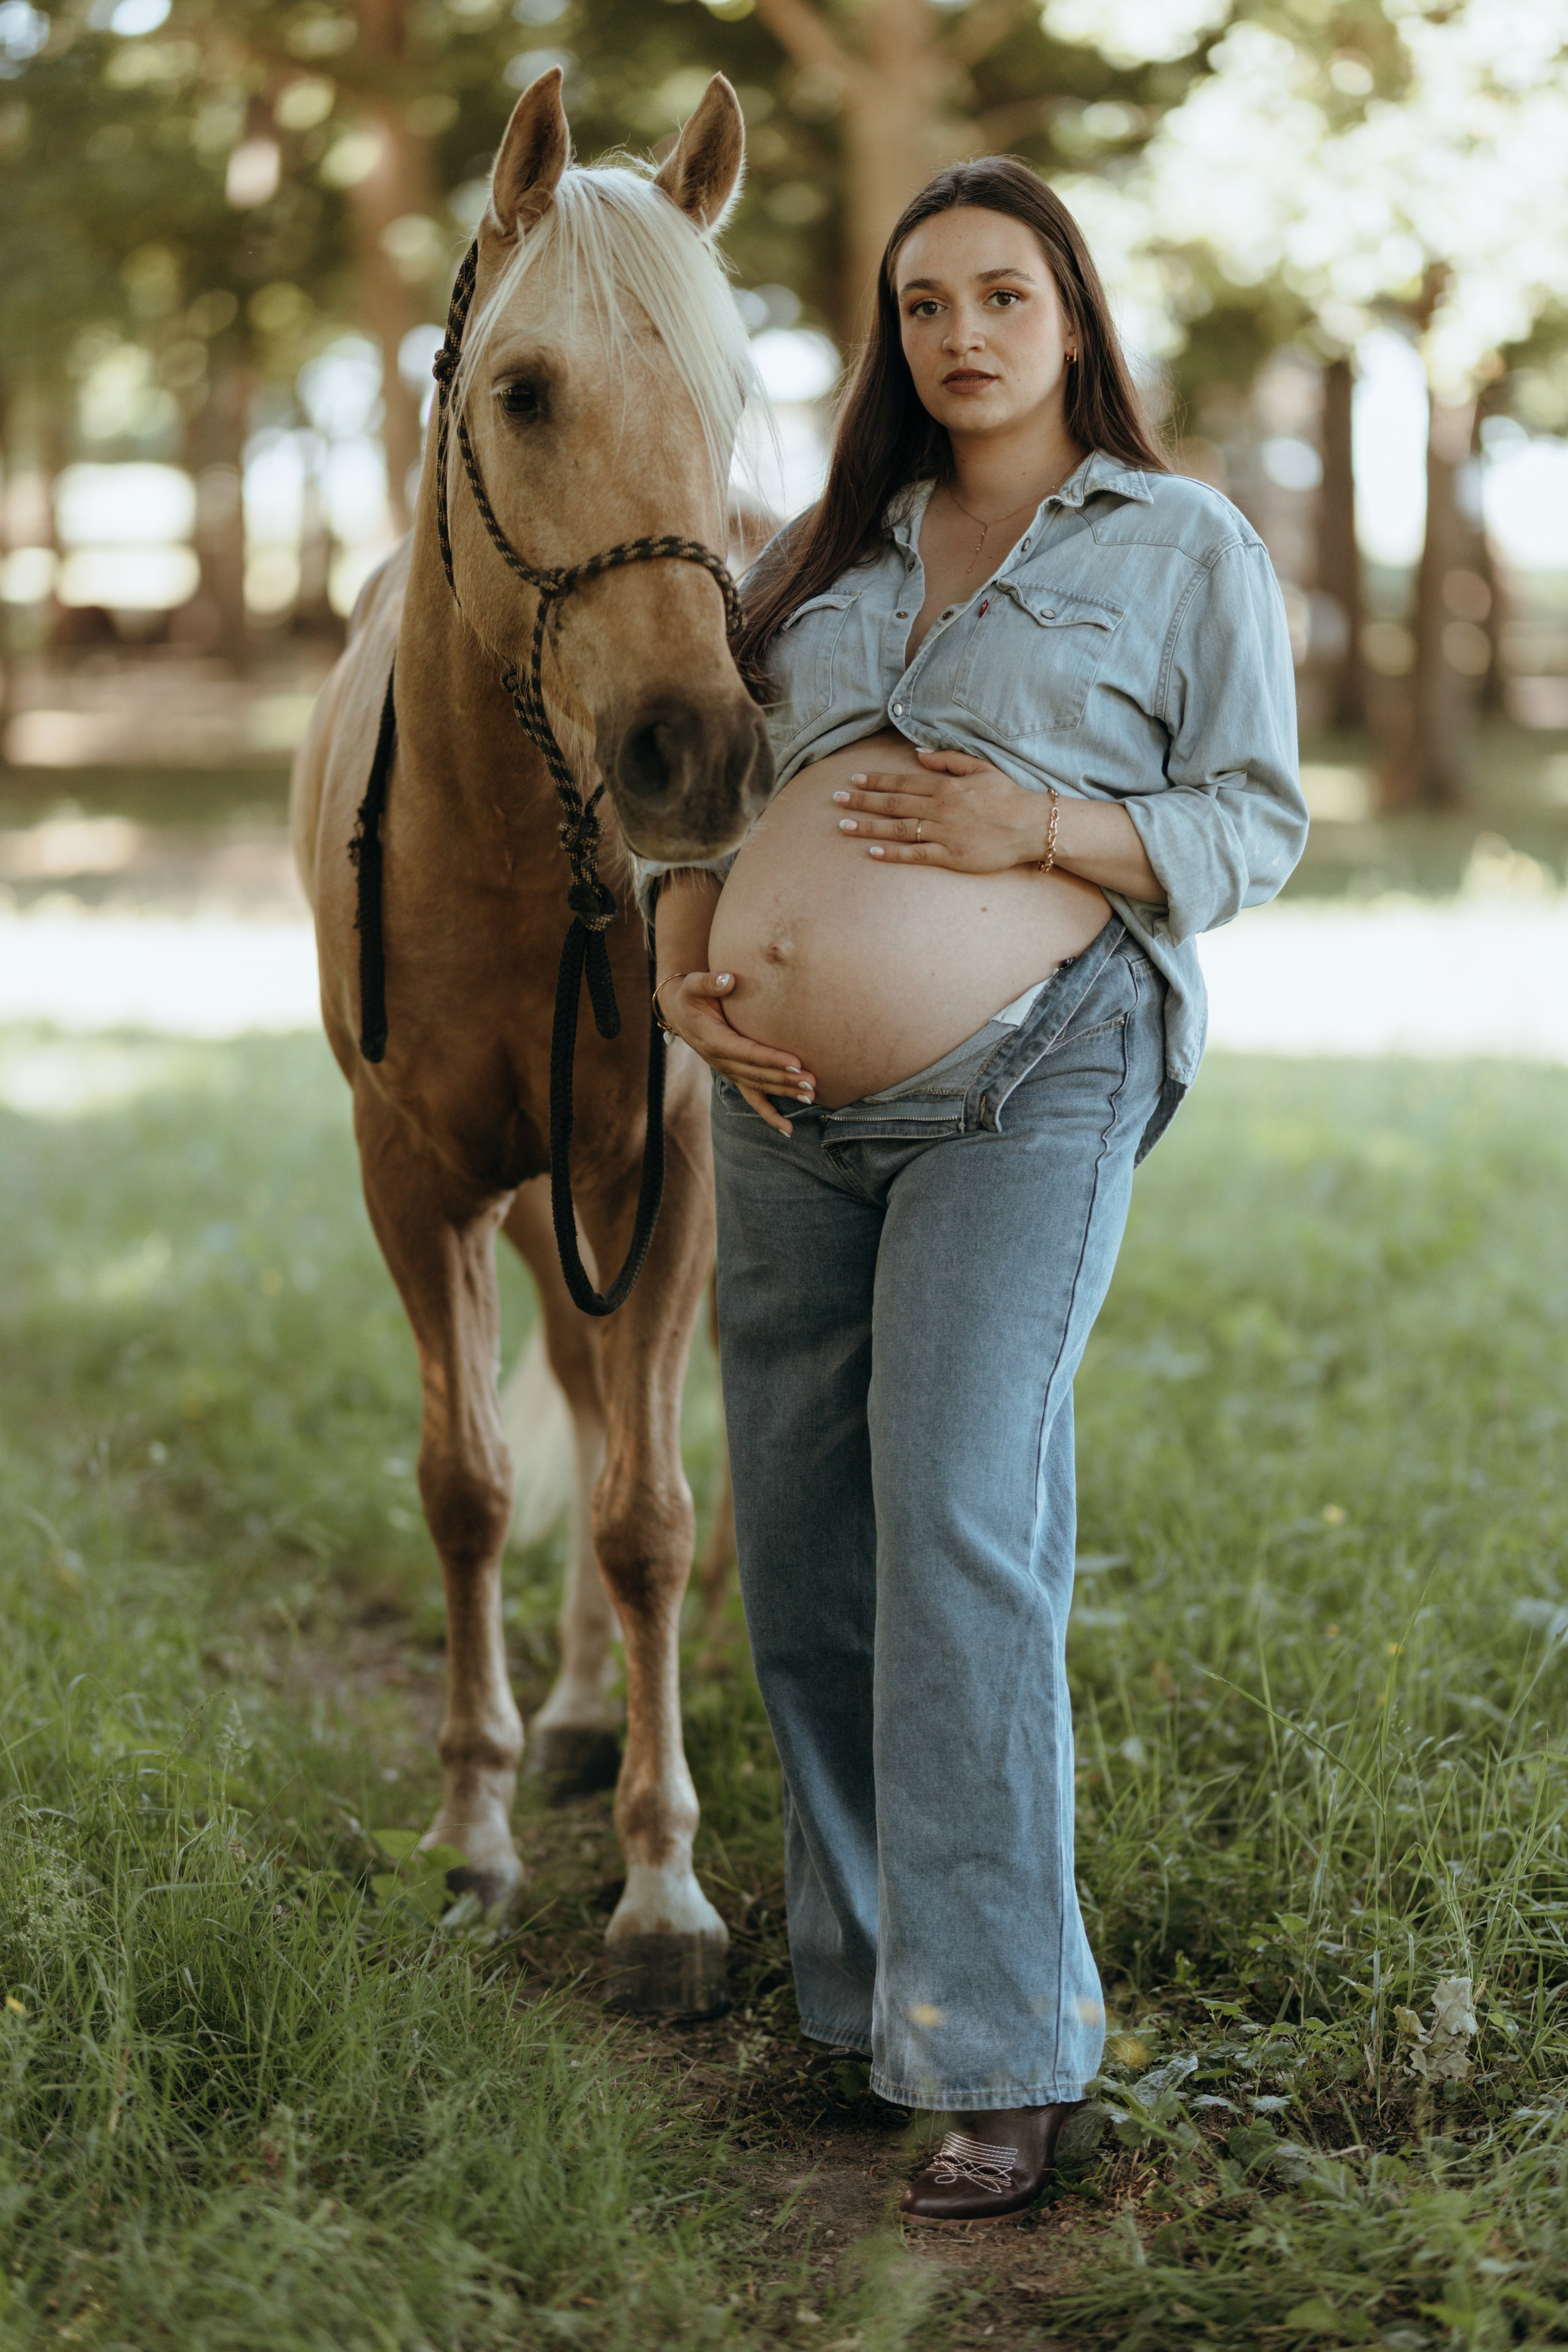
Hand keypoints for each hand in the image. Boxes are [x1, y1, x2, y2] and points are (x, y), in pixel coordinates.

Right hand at [657, 971, 815, 1137]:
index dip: (771, 1058)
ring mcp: (728, 1071)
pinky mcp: (734, 1075)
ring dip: (785, 1093)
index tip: (796, 1062)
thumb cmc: (691, 995)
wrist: (679, 1012)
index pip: (747, 1052)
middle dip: (786, 1079)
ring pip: (759, 1087)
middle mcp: (721, 1060)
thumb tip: (728, 980)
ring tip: (811, 1096)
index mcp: (714, 1040)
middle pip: (757, 1074)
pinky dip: (770, 1114)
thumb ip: (709, 982)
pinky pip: (752, 1098)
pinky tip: (788, 1130)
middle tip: (812, 1081)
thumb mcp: (693, 984)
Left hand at [831, 747, 1051, 870]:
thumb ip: (948, 759)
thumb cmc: (1007, 796)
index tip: (853, 779)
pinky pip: (916, 854)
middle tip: (836, 800)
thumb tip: (917, 753)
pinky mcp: (951, 856)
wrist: (1031, 826)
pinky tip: (872, 852)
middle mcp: (939, 808)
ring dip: (868, 827)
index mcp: (945, 786)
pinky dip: (893, 853)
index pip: (902, 781)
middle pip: (893, 803)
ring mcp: (943, 833)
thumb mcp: (980, 767)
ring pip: (898, 828)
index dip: (875, 780)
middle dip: (862, 801)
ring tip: (843, 826)